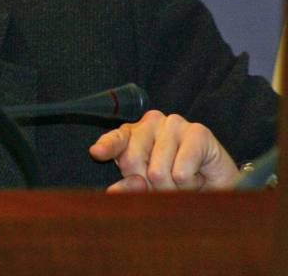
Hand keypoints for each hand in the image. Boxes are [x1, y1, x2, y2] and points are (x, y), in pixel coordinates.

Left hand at [89, 109, 237, 191]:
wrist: (217, 188)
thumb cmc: (176, 184)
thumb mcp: (148, 186)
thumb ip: (130, 186)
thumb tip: (113, 191)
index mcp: (132, 133)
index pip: (115, 139)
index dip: (107, 147)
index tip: (96, 153)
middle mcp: (150, 122)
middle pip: (133, 162)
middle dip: (148, 184)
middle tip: (165, 185)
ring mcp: (174, 123)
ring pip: (158, 172)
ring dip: (171, 188)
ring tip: (183, 181)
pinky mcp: (198, 132)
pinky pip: (181, 172)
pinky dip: (188, 184)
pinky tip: (196, 176)